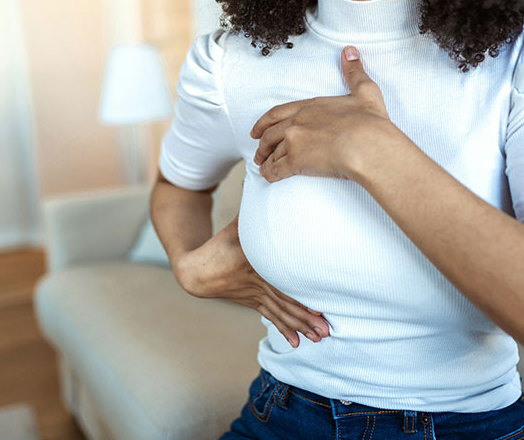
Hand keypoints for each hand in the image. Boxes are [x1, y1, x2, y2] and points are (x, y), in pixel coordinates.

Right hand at [174, 213, 329, 347]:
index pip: (282, 283)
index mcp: (256, 265)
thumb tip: (266, 178)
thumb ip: (255, 204)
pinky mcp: (253, 303)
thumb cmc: (222, 242)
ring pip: (282, 314)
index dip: (301, 297)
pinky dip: (285, 330)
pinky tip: (296, 344)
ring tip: (320, 338)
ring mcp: (256, 297)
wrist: (196, 269)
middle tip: (327, 330)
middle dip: (308, 318)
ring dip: (301, 327)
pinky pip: (272, 318)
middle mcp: (259, 284)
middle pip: (287, 304)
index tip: (320, 307)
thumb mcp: (239, 223)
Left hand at [250, 45, 391, 181]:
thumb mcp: (365, 91)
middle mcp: (297, 122)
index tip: (258, 129)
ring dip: (265, 160)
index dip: (265, 122)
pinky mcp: (296, 161)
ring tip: (262, 166)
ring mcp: (294, 141)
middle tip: (258, 151)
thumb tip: (349, 51)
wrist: (369, 145)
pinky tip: (268, 176)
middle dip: (262, 144)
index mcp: (310, 106)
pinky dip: (269, 173)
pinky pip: (276, 169)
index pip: (279, 113)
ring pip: (272, 152)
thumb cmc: (370, 122)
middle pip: (270, 134)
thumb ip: (354, 72)